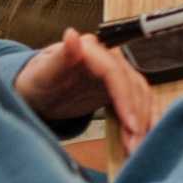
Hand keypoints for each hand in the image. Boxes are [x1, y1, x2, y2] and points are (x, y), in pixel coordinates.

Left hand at [14, 27, 159, 155]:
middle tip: (135, 144)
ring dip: (144, 122)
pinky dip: (144, 122)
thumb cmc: (36, 80)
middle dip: (137, 117)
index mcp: (92, 50)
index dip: (125, 98)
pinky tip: (145, 138)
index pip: (115, 72)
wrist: (38, 90)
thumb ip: (60, 56)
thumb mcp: (43, 71)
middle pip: (133, 87)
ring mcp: (117, 75)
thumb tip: (72, 35)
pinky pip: (138, 104)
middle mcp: (109, 60)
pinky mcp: (120, 90)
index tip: (130, 124)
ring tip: (137, 147)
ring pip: (141, 97)